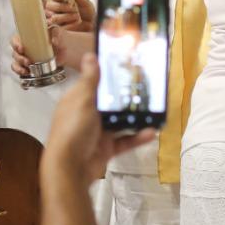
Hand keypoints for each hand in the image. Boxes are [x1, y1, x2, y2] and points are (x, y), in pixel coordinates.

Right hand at [10, 27, 92, 76]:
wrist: (65, 49)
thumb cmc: (59, 37)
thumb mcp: (57, 32)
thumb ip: (55, 32)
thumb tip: (54, 40)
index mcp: (28, 38)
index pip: (15, 40)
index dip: (15, 44)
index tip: (21, 48)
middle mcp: (25, 48)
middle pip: (15, 53)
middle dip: (19, 59)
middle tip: (28, 62)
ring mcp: (27, 58)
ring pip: (16, 64)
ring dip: (19, 68)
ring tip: (27, 71)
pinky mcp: (31, 68)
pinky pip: (22, 73)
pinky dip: (22, 77)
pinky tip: (26, 79)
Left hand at [43, 56, 153, 185]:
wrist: (70, 169)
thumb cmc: (73, 130)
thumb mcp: (82, 101)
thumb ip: (90, 80)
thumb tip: (90, 55)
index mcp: (77, 101)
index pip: (93, 84)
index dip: (108, 75)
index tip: (126, 67)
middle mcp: (87, 115)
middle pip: (109, 103)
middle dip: (126, 97)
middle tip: (147, 87)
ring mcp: (97, 132)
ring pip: (119, 122)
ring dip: (135, 117)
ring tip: (154, 109)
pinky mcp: (106, 148)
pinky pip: (125, 141)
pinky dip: (137, 137)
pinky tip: (152, 132)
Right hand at [45, 0, 93, 31]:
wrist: (90, 31)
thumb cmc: (87, 17)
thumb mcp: (87, 6)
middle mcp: (54, 8)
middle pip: (48, 4)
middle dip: (61, 6)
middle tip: (73, 8)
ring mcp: (52, 19)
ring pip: (52, 16)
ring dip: (65, 17)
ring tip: (76, 17)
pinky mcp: (53, 29)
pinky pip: (53, 27)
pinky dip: (64, 26)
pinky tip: (71, 25)